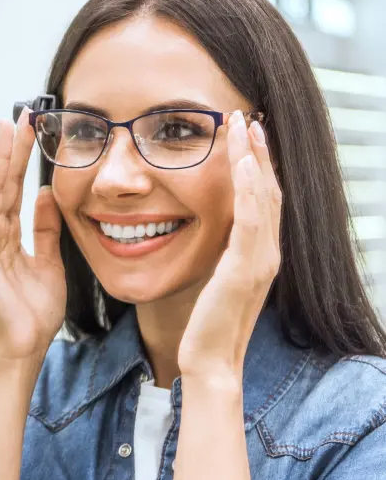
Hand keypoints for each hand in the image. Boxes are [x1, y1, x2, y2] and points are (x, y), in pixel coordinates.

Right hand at [0, 107, 66, 363]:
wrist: (27, 346)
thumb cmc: (35, 311)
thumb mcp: (49, 262)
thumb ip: (46, 229)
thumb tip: (49, 195)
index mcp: (7, 238)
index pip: (13, 191)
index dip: (20, 161)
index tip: (30, 130)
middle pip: (0, 186)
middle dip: (9, 150)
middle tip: (18, 115)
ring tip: (6, 129)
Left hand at [177, 110, 282, 380]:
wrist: (211, 361)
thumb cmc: (209, 324)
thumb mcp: (217, 280)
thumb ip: (223, 254)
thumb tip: (213, 231)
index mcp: (261, 255)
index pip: (264, 201)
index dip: (259, 166)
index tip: (248, 137)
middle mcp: (268, 253)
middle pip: (269, 191)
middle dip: (260, 152)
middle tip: (249, 118)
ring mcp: (260, 261)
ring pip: (263, 197)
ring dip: (254, 158)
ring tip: (244, 124)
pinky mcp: (244, 269)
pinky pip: (249, 219)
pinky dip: (248, 186)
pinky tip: (242, 161)